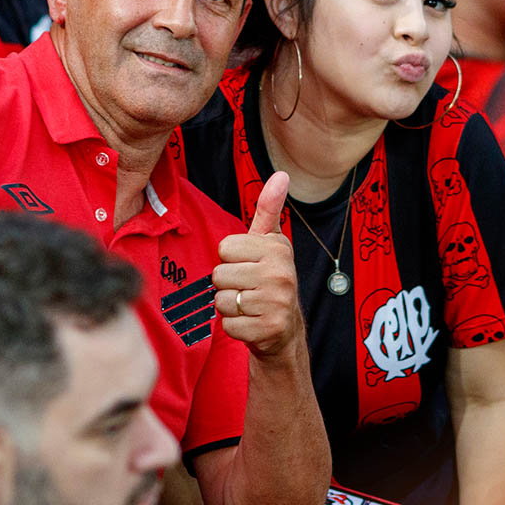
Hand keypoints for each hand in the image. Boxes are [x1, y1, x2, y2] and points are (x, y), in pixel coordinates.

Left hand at [212, 172, 303, 358]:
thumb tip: (281, 174)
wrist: (285, 327)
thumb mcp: (269, 242)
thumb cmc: (269, 278)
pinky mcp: (269, 329)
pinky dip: (234, 327)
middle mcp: (281, 273)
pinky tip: (251, 323)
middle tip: (247, 289)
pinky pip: (228, 325)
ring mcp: (277, 302)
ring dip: (229, 307)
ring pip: (221, 301)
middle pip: (219, 275)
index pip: (224, 248)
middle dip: (227, 285)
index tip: (247, 266)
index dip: (229, 260)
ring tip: (248, 305)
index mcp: (277, 248)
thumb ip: (269, 208)